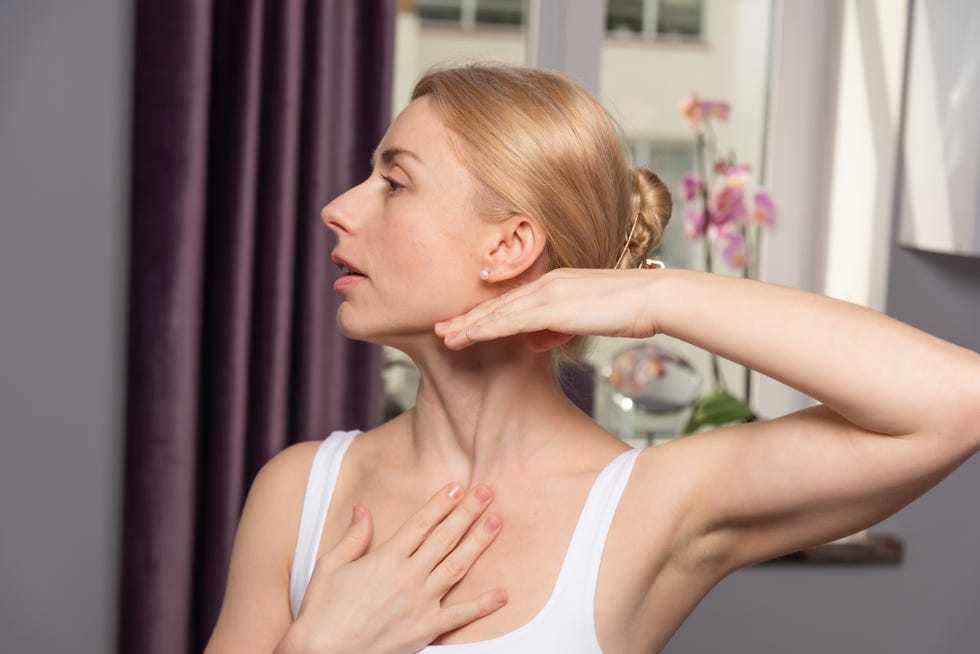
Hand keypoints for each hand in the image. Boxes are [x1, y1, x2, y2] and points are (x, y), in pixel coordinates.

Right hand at [277, 484, 505, 653]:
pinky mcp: (425, 630)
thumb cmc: (321, 611)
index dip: (441, 503)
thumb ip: (353, 537)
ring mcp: (420, 603)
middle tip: (487, 492)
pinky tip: (503, 594)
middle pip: (445, 537)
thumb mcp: (330, 566)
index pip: (421, 523)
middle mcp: (408, 577)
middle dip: (468, 512)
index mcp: (386, 559)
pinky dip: (483, 605)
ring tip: (496, 521)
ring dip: (479, 542)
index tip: (458, 486)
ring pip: (457, 566)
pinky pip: (460, 615)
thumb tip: (363, 510)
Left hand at [434, 268, 664, 350]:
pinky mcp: (555, 304)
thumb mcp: (586, 321)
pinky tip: (468, 335)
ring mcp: (550, 292)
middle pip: (497, 304)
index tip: (460, 324)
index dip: (482, 314)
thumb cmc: (630, 310)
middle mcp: (547, 283)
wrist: (656, 298)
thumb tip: (534, 342)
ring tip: (443, 336)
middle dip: (466, 318)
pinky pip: (513, 319)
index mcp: (555, 284)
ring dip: (468, 324)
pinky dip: (487, 327)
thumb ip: (557, 329)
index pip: (511, 302)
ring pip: (498, 311)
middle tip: (438, 328)